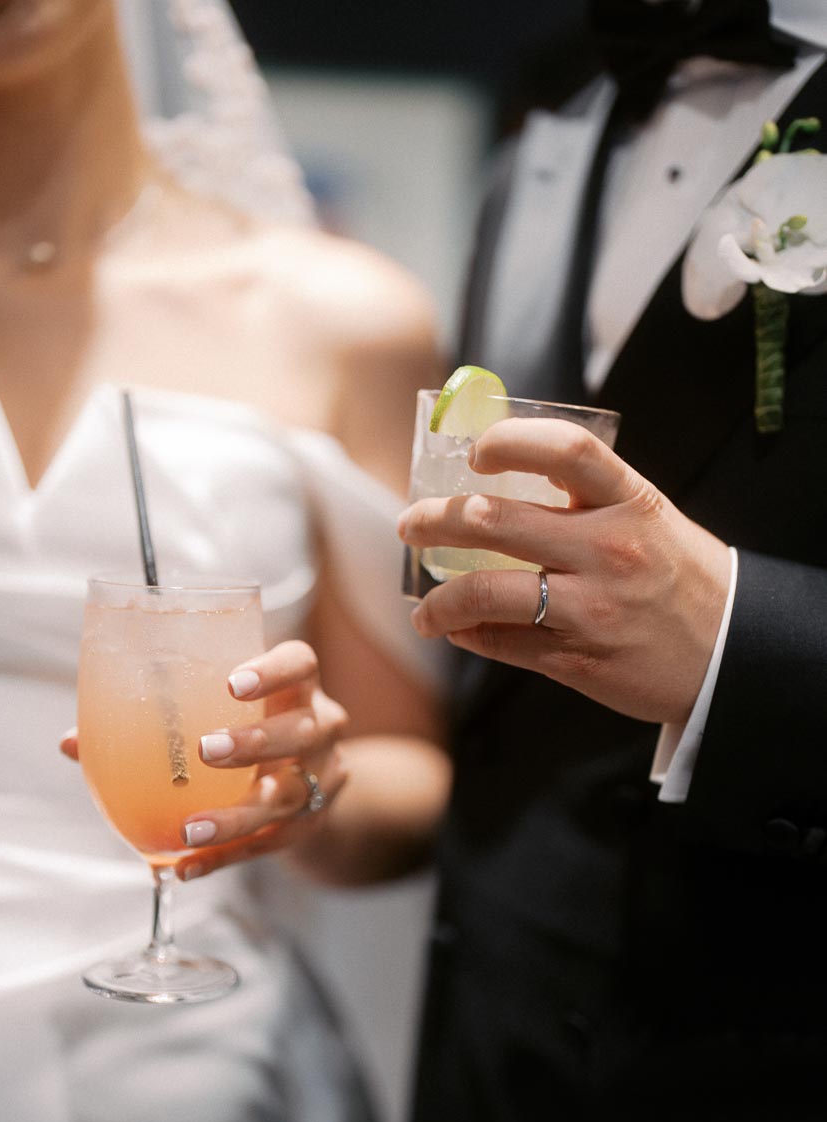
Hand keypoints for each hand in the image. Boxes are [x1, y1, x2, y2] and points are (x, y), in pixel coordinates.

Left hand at [60, 640, 348, 880]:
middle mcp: (320, 728)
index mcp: (297, 688)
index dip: (272, 671)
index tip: (231, 683)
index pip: (300, 665)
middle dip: (255, 741)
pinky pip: (268, 845)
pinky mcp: (309, 825)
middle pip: (301, 732)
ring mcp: (322, 779)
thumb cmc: (246, 730)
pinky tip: (187, 866)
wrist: (308, 784)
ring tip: (191, 828)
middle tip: (206, 751)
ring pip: (289, 797)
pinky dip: (225, 856)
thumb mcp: (217, 713)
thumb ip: (153, 722)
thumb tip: (73, 742)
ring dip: (238, 815)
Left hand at [399, 417, 731, 724]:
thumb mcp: (648, 519)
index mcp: (631, 503)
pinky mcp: (577, 657)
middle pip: (496, 519)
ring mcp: (591, 608)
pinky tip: (459, 632)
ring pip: (486, 593)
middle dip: (436, 519)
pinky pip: (502, 644)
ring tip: (424, 608)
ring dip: (439, 600)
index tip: (474, 452)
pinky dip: (470, 636)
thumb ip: (587, 498)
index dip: (509, 441)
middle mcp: (609, 550)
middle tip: (412, 524)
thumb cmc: (678, 577)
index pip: (566, 450)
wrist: (732, 652)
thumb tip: (497, 480)